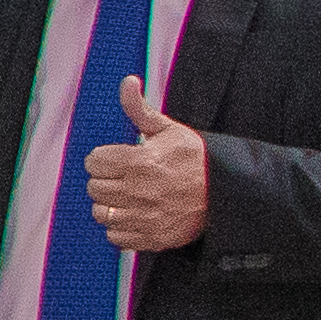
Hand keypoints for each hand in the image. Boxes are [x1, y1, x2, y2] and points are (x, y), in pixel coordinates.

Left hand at [84, 75, 211, 256]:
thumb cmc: (193, 157)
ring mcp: (146, 216)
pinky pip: (115, 237)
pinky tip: (133, 214)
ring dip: (109, 205)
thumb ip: (139, 109)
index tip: (114, 159)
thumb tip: (127, 82)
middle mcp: (140, 190)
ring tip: (126, 196)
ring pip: (101, 213)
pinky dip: (119, 228)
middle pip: (94, 188)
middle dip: (104, 180)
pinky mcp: (153, 237)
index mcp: (140, 161)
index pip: (94, 162)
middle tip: (122, 177)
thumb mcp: (167, 129)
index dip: (101, 159)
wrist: (226, 190)